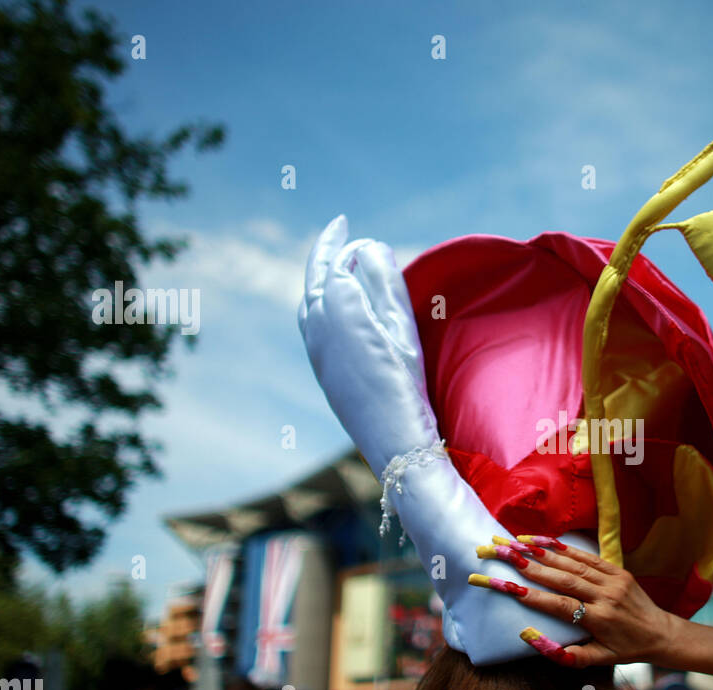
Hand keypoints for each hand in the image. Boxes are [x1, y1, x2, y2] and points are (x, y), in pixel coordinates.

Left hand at [298, 215, 436, 474]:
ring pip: (308, 302)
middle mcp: (317, 325)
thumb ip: (384, 282)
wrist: (392, 440)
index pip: (335, 263)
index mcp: (337, 309)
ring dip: (320, 279)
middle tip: (338, 230)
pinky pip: (311, 325)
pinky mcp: (322, 370)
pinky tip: (336, 307)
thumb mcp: (402, 328)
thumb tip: (368, 247)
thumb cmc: (404, 384)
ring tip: (336, 265)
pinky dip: (319, 303)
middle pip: (316, 278)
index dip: (343, 243)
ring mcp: (316, 349)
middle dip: (326, 253)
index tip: (349, 226)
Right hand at [468, 537, 680, 667]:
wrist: (661, 633)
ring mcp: (613, 580)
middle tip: (502, 555)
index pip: (561, 606)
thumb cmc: (626, 649)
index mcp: (601, 620)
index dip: (534, 596)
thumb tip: (534, 640)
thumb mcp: (599, 660)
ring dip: (542, 553)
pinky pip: (588, 557)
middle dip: (530, 566)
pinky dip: (565, 548)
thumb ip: (567, 655)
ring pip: (573, 564)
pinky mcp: (617, 570)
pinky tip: (543, 541)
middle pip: (563, 579)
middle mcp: (606, 597)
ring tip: (515, 544)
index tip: (507, 587)